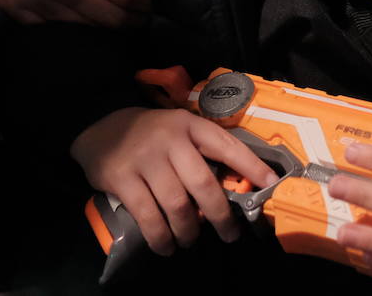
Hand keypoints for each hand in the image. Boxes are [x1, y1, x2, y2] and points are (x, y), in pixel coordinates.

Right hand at [0, 0, 150, 25]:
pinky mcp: (20, 13)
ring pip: (87, 26)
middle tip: (146, 11)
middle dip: (134, 18)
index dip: (146, 1)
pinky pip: (60, 25)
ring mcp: (36, 4)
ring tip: (123, 13)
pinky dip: (79, 22)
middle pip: (110, 18)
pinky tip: (86, 10)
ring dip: (109, 22)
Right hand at [71, 107, 279, 255]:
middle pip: (204, 184)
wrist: (100, 128)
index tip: (272, 185)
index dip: (252, 166)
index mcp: (191, 126)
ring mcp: (146, 158)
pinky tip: (165, 246)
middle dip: (220, 215)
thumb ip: (201, 154)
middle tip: (229, 234)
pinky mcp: (122, 177)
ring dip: (188, 231)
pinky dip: (160, 237)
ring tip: (189, 241)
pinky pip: (148, 215)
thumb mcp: (179, 131)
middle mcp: (171, 139)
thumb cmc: (150, 135)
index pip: (227, 145)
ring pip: (177, 205)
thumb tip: (231, 191)